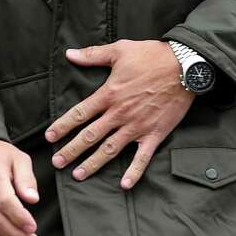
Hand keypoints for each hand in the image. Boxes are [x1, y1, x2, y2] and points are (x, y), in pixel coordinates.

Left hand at [46, 40, 192, 189]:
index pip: (79, 113)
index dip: (63, 126)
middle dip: (71, 151)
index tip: (49, 137)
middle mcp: (119, 114)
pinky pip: (142, 157)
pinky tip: (124, 185)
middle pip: (90, 136)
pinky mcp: (155, 134)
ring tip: (78, 175)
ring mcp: (137, 126)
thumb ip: (92, 55)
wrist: (185, 66)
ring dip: (93, 163)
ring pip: (110, 149)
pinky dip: (134, 172)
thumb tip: (69, 54)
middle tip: (57, 163)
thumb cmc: (152, 56)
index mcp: (109, 94)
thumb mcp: (119, 50)